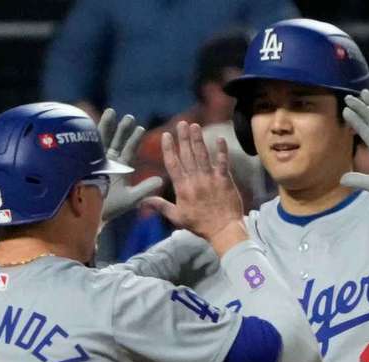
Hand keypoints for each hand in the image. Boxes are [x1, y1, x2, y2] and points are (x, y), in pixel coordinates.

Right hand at [97, 108, 162, 222]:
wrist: (88, 215)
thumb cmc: (110, 209)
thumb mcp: (131, 198)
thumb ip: (145, 188)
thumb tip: (161, 180)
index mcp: (120, 169)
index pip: (129, 151)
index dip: (134, 139)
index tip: (140, 128)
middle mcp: (108, 163)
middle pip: (116, 142)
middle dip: (122, 129)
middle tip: (129, 117)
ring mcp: (95, 161)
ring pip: (102, 140)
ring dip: (107, 126)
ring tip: (112, 112)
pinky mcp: (83, 162)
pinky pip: (86, 145)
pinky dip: (89, 134)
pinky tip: (92, 121)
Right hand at [145, 121, 246, 255]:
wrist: (223, 231)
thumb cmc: (200, 225)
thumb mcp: (177, 217)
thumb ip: (161, 206)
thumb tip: (143, 201)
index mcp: (182, 188)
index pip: (173, 164)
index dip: (169, 149)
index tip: (166, 135)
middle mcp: (195, 180)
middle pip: (187, 155)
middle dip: (183, 138)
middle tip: (181, 123)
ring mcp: (210, 179)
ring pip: (202, 155)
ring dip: (198, 139)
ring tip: (195, 125)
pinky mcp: (225, 180)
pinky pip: (223, 162)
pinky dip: (221, 150)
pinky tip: (220, 138)